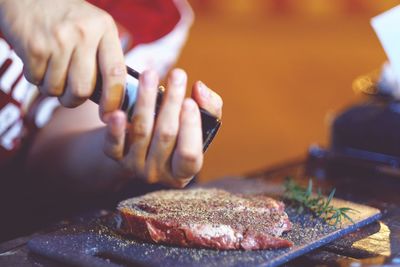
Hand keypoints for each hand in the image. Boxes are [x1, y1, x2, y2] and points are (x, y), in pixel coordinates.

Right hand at [0, 0, 124, 115]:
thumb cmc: (66, 17)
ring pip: (57, 88)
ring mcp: (58, 39)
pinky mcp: (34, 46)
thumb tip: (114, 97)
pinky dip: (36, 78)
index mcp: (104, 28)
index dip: (114, 100)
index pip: (116, 73)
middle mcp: (84, 33)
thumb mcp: (94, 26)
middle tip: (70, 97)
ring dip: (52, 88)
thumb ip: (104, 55)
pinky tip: (38, 61)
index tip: (109, 113)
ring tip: (52, 70)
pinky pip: (37, 81)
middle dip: (74, 100)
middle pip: (83, 89)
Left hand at [103, 69, 222, 187]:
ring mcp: (135, 166)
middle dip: (172, 103)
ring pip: (141, 132)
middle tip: (177, 75)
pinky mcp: (115, 157)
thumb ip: (209, 107)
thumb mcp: (198, 123)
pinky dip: (116, 129)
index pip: (189, 155)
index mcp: (183, 171)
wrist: (141, 144)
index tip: (189, 102)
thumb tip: (199, 88)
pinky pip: (114, 144)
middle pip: (166, 136)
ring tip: (150, 74)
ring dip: (146, 101)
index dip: (190, 128)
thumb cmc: (178, 131)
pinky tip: (118, 113)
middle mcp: (159, 173)